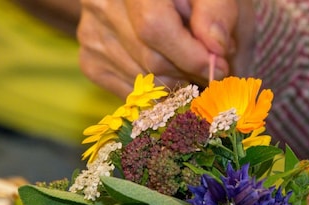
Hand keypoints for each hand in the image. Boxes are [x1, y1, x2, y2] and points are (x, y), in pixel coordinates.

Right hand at [77, 0, 254, 96]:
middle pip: (150, 60)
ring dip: (175, 84)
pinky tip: (169, 76)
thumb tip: (215, 50)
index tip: (219, 66)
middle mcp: (102, 4)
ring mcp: (90, 34)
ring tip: (190, 69)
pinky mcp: (89, 60)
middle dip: (187, 73)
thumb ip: (217, 11)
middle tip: (209, 70)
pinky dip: (155, 92)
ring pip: (141, 81)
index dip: (190, 55)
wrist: (144, 1)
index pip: (154, 28)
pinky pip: (128, 92)